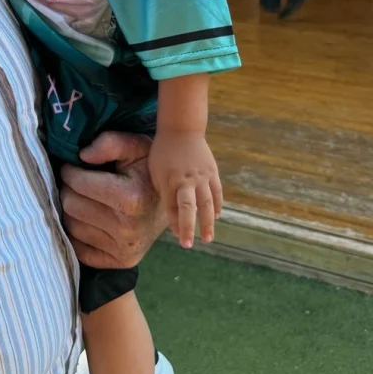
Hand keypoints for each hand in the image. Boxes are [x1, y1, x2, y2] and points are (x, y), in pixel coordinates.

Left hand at [58, 132, 167, 268]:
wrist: (176, 204)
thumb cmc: (148, 171)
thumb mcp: (136, 146)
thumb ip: (109, 143)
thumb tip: (82, 156)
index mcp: (131, 199)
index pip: (78, 183)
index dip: (70, 171)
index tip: (73, 166)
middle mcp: (127, 228)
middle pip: (71, 205)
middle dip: (69, 189)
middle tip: (77, 182)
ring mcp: (123, 249)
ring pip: (71, 226)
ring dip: (72, 209)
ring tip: (85, 199)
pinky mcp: (118, 261)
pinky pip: (78, 248)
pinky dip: (78, 232)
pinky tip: (89, 219)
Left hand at [148, 131, 222, 248]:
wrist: (181, 129)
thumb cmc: (163, 152)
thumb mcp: (155, 171)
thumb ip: (163, 192)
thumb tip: (171, 214)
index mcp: (169, 180)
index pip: (172, 208)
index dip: (175, 225)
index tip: (179, 239)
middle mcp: (186, 180)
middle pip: (189, 208)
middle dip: (188, 227)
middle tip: (189, 244)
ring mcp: (201, 176)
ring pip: (207, 203)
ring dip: (207, 222)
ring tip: (208, 238)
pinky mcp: (212, 172)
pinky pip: (216, 192)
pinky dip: (217, 206)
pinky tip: (216, 217)